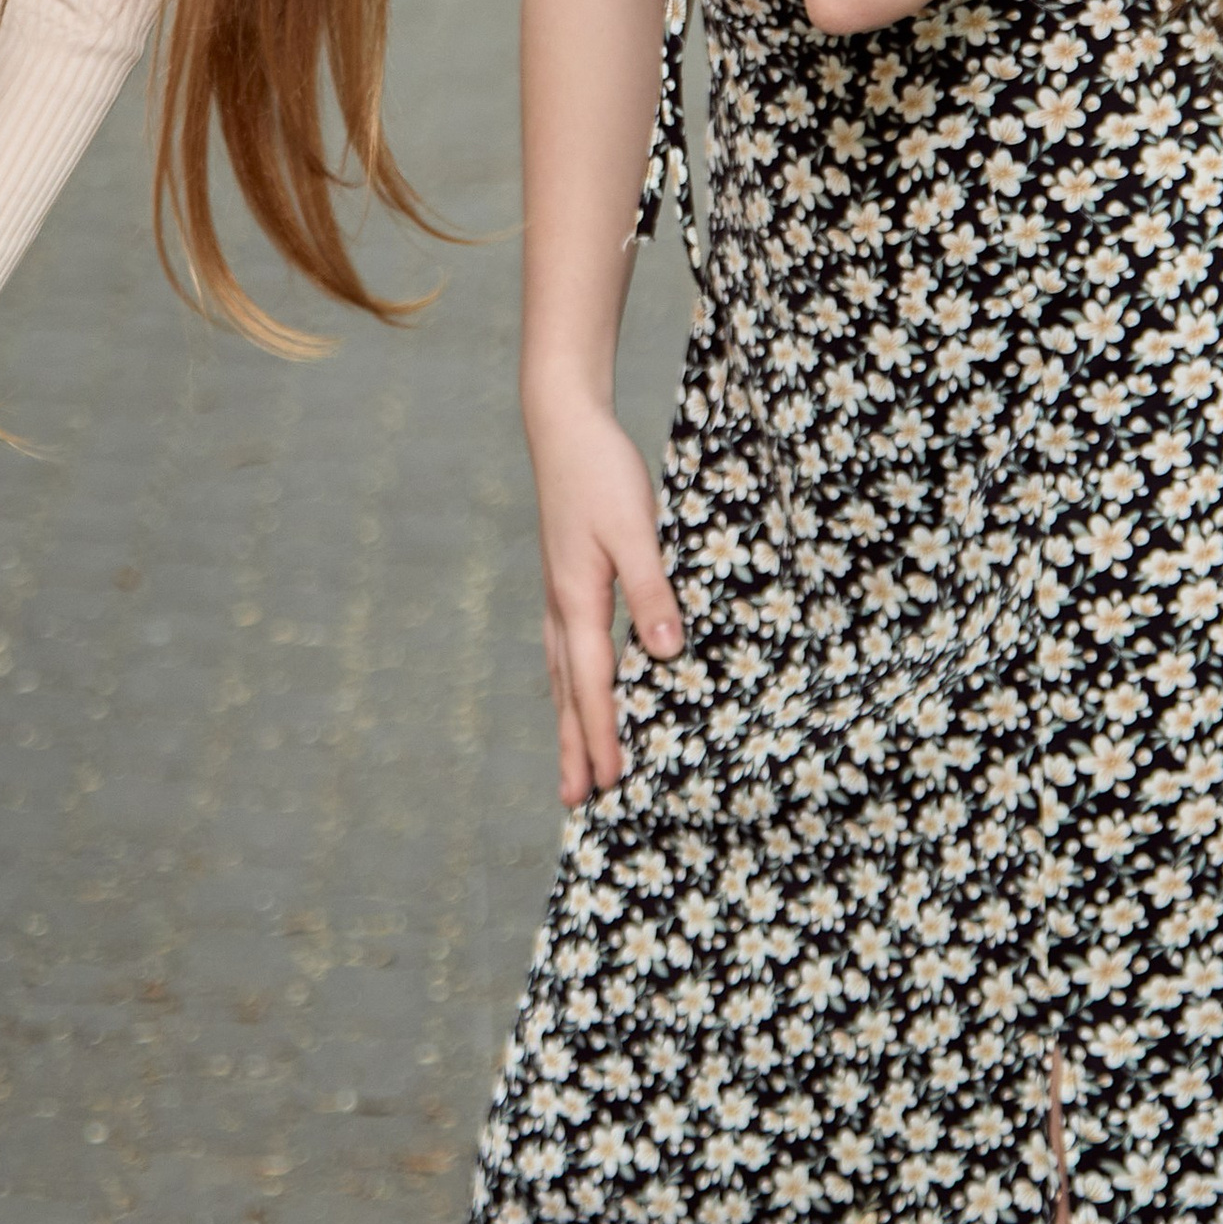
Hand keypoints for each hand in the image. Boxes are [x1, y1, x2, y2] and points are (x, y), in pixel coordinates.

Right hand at [526, 391, 681, 807]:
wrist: (562, 423)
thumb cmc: (601, 472)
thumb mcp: (635, 528)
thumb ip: (651, 590)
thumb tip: (665, 653)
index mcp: (578, 600)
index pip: (594, 685)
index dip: (603, 737)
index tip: (610, 785)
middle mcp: (561, 605)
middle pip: (568, 691)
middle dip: (573, 745)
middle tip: (574, 801)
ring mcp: (557, 591)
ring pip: (562, 673)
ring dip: (568, 719)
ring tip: (569, 760)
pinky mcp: (564, 576)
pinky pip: (565, 648)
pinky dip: (569, 682)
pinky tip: (574, 685)